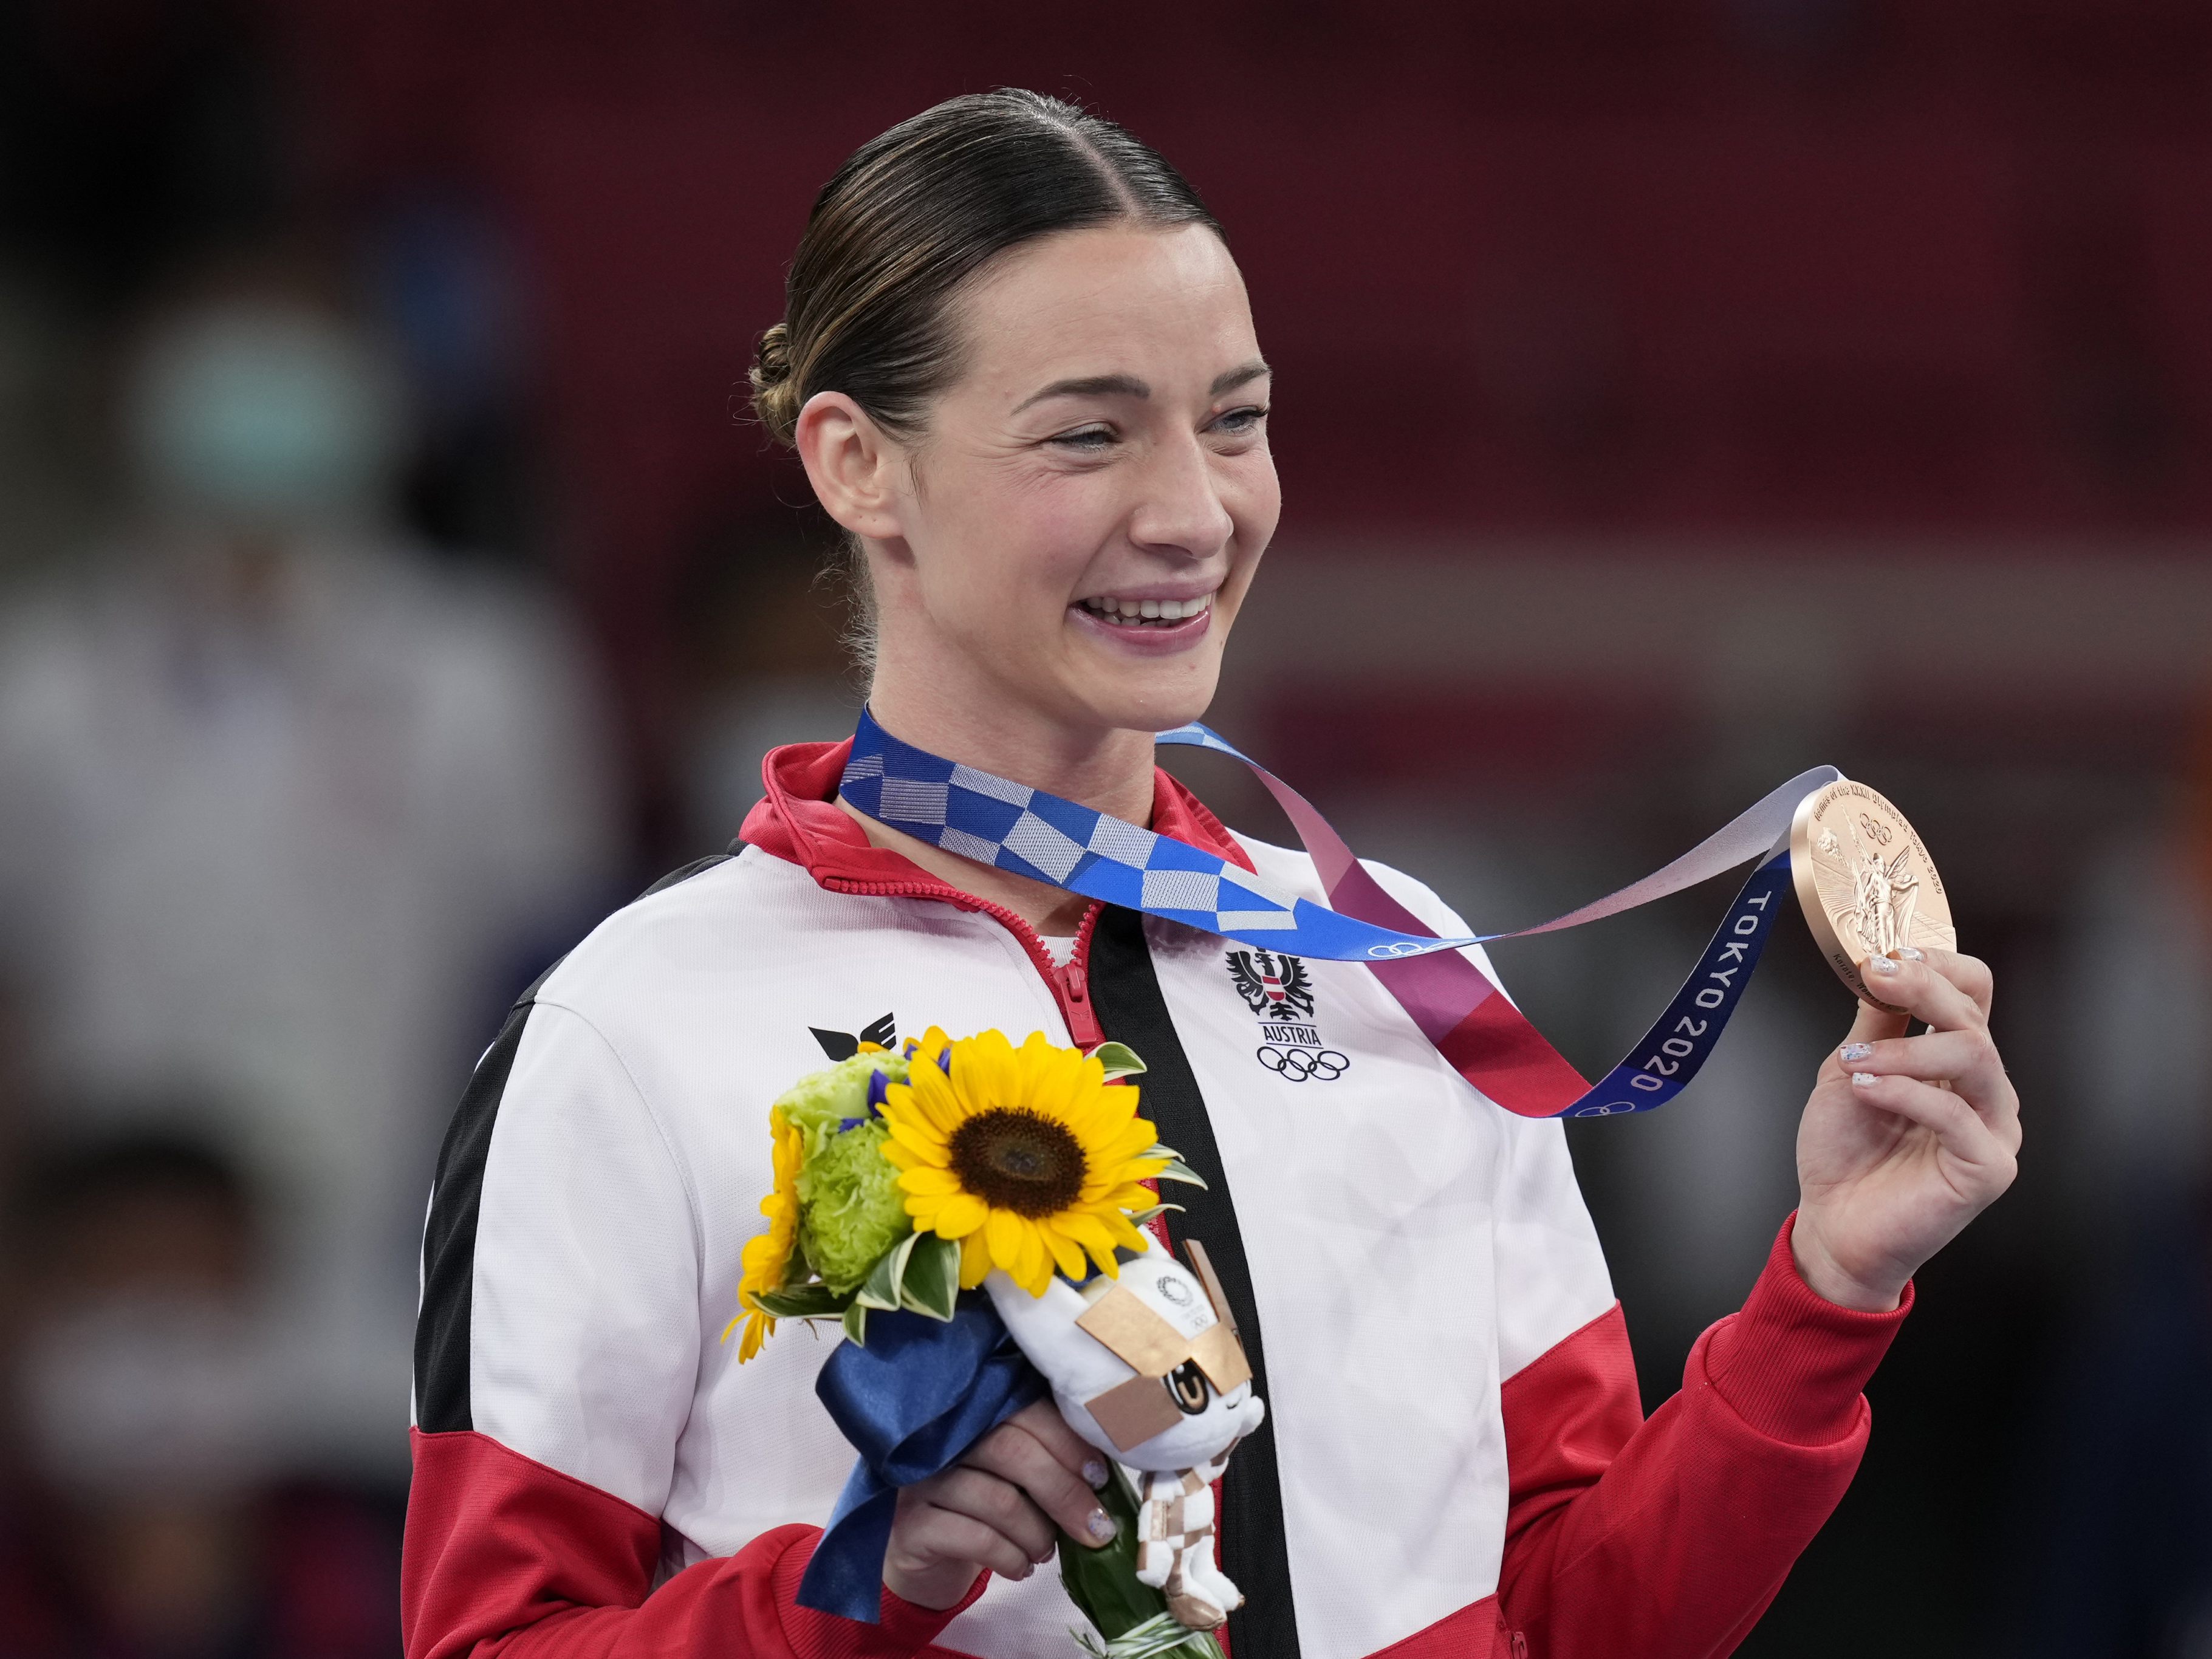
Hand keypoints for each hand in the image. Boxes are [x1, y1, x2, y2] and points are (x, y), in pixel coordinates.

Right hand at [882, 1399, 1120, 1609]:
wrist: (928, 1560)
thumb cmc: (986, 1509)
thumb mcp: (1019, 1480)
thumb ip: (1051, 1462)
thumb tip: (1105, 1478)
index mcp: (976, 1414)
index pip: (1025, 1410)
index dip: (1068, 1442)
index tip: (1100, 1478)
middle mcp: (943, 1438)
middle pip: (1011, 1450)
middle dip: (1063, 1492)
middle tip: (1093, 1529)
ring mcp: (922, 1479)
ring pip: (997, 1499)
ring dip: (1037, 1533)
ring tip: (1046, 1552)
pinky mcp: (911, 1524)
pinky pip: (974, 1538)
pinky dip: (1010, 1557)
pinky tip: (1020, 1567)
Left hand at [1791, 947, 2019, 1311]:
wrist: (1834, 1224)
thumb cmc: (1845, 1152)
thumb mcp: (1851, 1070)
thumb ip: (1875, 1025)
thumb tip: (1879, 966)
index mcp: (1956, 1061)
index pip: (1974, 991)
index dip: (1938, 963)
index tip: (1884, 955)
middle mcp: (1985, 1089)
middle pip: (1975, 1017)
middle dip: (1924, 988)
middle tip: (1875, 978)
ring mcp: (1994, 1128)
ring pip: (1975, 1057)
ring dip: (1907, 1049)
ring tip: (1856, 1064)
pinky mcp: (1989, 1167)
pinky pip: (1958, 1114)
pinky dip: (1906, 1092)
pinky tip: (1867, 1090)